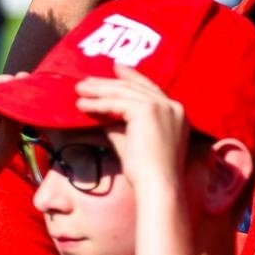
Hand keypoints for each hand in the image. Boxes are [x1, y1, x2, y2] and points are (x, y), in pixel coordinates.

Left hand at [73, 65, 187, 191]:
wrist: (158, 185)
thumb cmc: (145, 172)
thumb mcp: (131, 141)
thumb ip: (119, 125)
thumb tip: (102, 116)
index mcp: (176, 112)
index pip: (149, 89)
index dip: (131, 78)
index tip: (116, 69)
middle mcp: (173, 106)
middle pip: (135, 87)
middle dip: (108, 82)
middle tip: (87, 80)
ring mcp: (162, 106)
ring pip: (124, 92)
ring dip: (98, 90)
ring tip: (79, 90)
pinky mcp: (148, 111)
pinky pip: (117, 102)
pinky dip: (98, 103)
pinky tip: (82, 105)